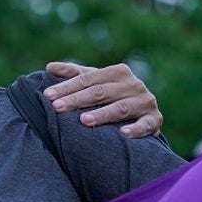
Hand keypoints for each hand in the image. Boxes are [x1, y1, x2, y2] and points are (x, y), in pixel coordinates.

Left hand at [43, 61, 162, 137]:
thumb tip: (49, 67)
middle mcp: (133, 84)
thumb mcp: (97, 83)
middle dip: (77, 100)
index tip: (47, 96)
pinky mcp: (154, 120)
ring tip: (83, 121)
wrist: (144, 117)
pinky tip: (122, 134)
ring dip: (102, 114)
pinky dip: (135, 129)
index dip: (67, 87)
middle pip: (100, 91)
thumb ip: (75, 75)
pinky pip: (145, 125)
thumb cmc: (114, 98)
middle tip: (57, 108)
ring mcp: (145, 101)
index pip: (88, 78)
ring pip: (120, 108)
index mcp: (118, 72)